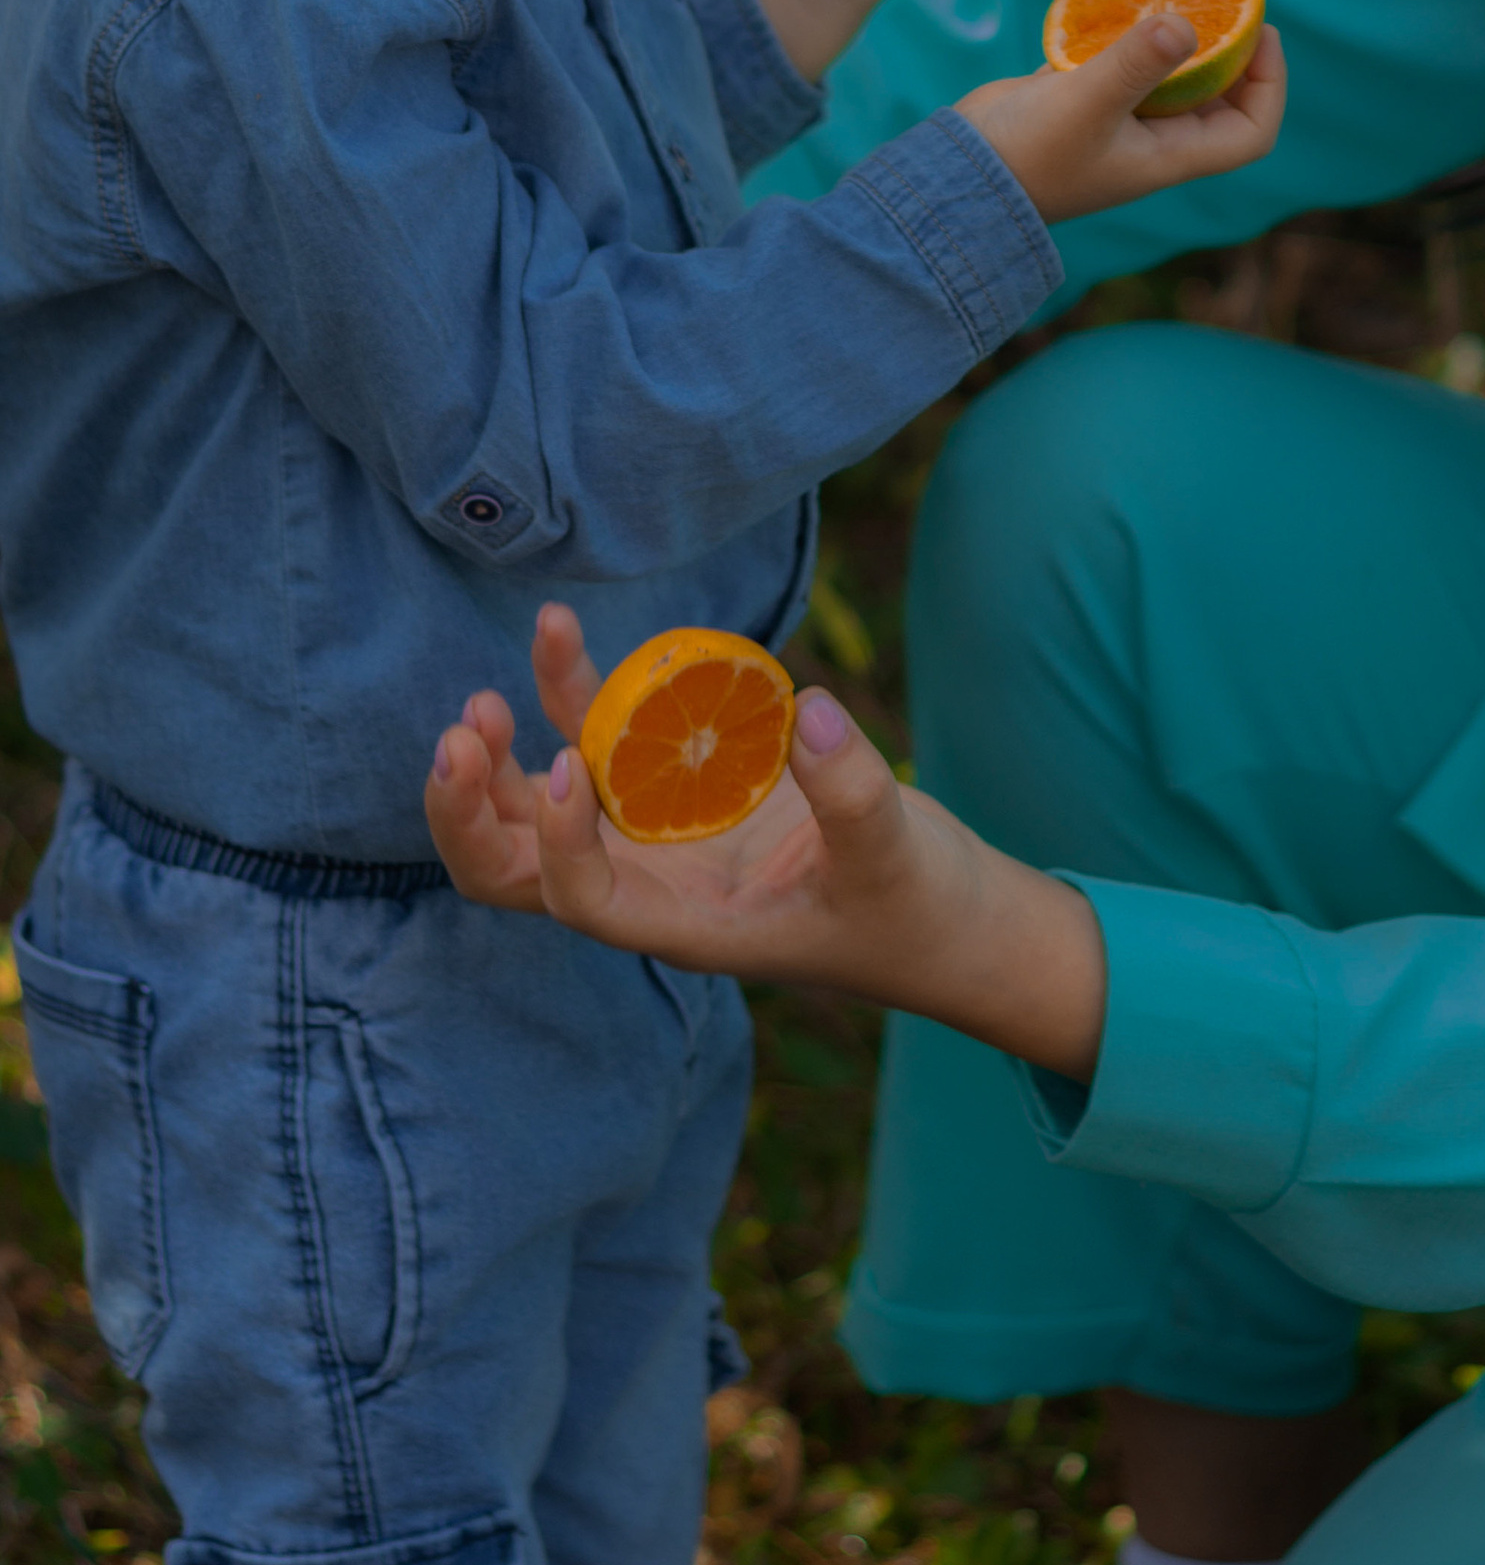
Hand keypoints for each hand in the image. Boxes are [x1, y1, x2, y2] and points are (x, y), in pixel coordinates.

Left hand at [424, 603, 1104, 1077]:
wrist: (941, 917)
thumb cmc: (917, 907)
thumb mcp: (898, 851)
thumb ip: (855, 787)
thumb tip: (807, 705)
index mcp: (686, 927)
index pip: (584, 901)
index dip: (556, 842)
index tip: (563, 767)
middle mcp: (652, 889)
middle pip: (519, 874)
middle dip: (472, 813)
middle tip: (463, 733)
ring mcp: (657, 843)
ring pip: (538, 814)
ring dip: (496, 762)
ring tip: (481, 697)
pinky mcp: (679, 797)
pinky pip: (600, 749)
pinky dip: (568, 701)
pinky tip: (558, 638)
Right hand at [959, 8, 1285, 225]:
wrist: (956, 177)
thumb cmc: (1028, 155)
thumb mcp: (1086, 105)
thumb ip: (1135, 64)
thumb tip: (1187, 24)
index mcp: (1168, 154)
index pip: (1247, 132)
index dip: (1267, 86)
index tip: (1260, 33)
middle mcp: (1149, 136)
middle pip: (1210, 87)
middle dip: (1219, 35)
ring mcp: (1111, 113)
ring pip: (1155, 57)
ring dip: (1158, 12)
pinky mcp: (1073, 91)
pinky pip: (1104, 42)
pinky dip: (1101, 5)